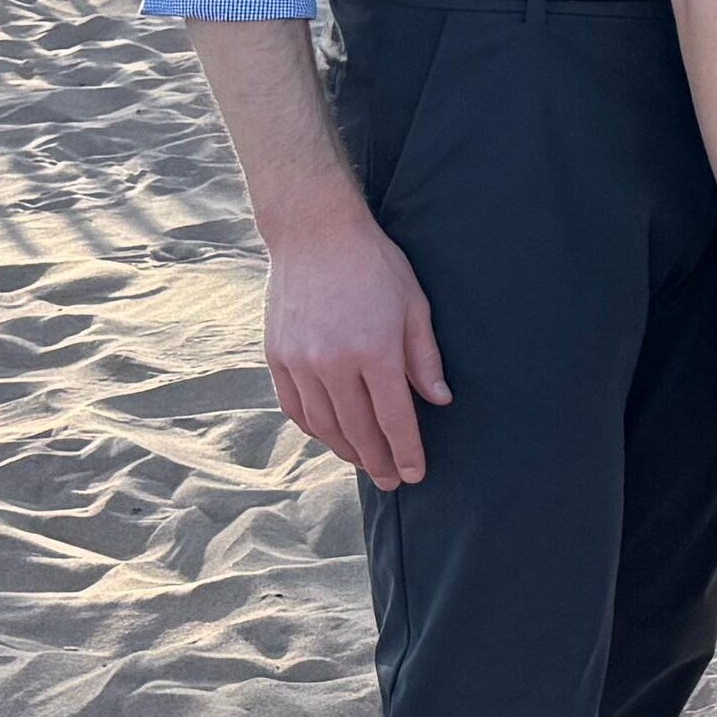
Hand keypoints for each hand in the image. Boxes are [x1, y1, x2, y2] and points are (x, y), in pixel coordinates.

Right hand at [262, 201, 444, 491]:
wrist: (314, 234)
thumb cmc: (375, 266)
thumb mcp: (415, 305)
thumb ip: (424, 358)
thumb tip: (439, 401)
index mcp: (374, 350)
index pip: (394, 418)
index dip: (406, 452)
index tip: (416, 475)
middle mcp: (333, 362)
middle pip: (358, 430)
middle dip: (378, 461)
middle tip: (393, 482)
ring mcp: (300, 361)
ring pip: (324, 425)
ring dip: (347, 451)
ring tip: (366, 464)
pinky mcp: (277, 357)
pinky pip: (296, 408)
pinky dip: (315, 429)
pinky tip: (331, 437)